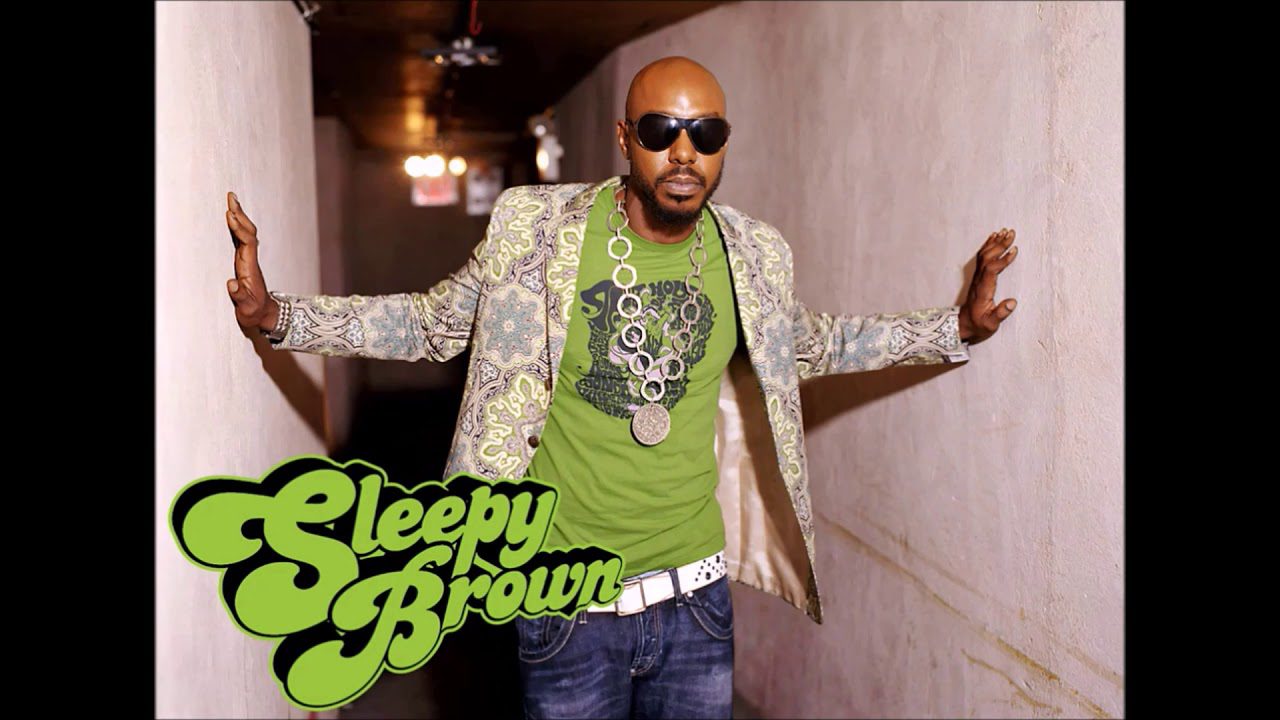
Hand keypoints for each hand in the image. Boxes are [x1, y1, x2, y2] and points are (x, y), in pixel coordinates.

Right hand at [225, 192, 278, 332]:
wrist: (264, 314)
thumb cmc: (254, 311)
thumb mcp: (246, 308)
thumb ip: (239, 296)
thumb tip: (231, 284)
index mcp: (250, 268)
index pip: (247, 243)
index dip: (239, 229)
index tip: (231, 216)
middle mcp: (250, 260)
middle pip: (248, 232)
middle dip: (240, 214)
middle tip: (231, 196)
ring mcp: (248, 260)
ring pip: (246, 233)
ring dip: (239, 216)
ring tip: (232, 200)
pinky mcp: (244, 261)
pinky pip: (242, 238)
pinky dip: (237, 226)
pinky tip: (233, 217)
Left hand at [958, 228, 1018, 343]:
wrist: (965, 324)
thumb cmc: (979, 325)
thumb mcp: (990, 325)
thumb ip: (1000, 314)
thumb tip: (1013, 302)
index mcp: (983, 290)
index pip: (991, 270)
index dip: (1002, 259)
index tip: (1014, 251)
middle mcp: (979, 280)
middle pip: (987, 257)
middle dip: (1000, 245)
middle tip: (1012, 233)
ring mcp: (978, 277)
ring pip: (984, 255)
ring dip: (995, 242)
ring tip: (1006, 231)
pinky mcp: (979, 276)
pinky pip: (982, 257)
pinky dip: (989, 246)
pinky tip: (995, 238)